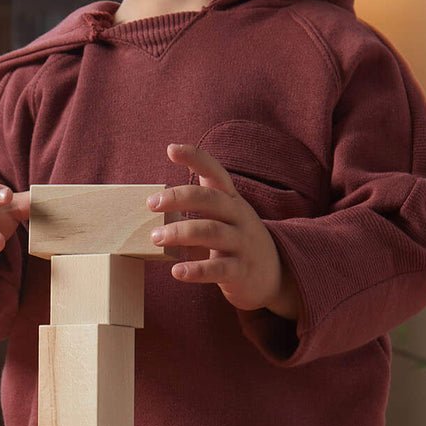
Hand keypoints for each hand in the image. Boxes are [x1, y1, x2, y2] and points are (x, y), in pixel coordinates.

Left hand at [149, 143, 300, 318]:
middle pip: (210, 199)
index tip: (171, 149)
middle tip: (151, 204)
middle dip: (178, 198)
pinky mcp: (241, 271)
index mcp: (232, 201)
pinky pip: (218, 268)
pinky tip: (177, 271)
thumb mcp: (227, 215)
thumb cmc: (238, 241)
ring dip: (180, 233)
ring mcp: (242, 243)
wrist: (274, 275)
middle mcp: (239, 217)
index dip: (195, 158)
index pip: (215, 173)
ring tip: (156, 237)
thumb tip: (161, 193)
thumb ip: (203, 200)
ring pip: (211, 232)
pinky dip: (195, 270)